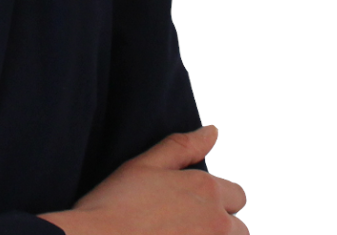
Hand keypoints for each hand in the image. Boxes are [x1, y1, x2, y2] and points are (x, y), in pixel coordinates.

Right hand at [39, 125, 246, 233]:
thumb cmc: (116, 203)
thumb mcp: (145, 164)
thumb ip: (183, 146)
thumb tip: (213, 131)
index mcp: (207, 189)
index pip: (237, 195)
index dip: (216, 198)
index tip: (187, 205)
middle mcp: (218, 222)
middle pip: (239, 229)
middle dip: (219, 227)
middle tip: (181, 226)